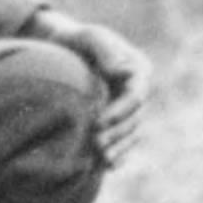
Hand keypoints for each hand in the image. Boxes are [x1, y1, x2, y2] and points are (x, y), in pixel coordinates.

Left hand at [31, 8, 154, 166]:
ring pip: (131, 133)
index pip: (136, 96)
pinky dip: (118, 153)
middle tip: (95, 145)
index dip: (120, 112)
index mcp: (138, 68)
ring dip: (118, 147)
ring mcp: (130, 106)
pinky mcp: (120, 119)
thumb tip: (122, 72)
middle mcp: (139, 89)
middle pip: (135, 118)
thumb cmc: (76, 39)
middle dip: (117, 134)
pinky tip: (107, 166)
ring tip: (101, 160)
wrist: (64, 48)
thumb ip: (104, 50)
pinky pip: (125, 140)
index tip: (98, 122)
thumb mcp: (88, 37)